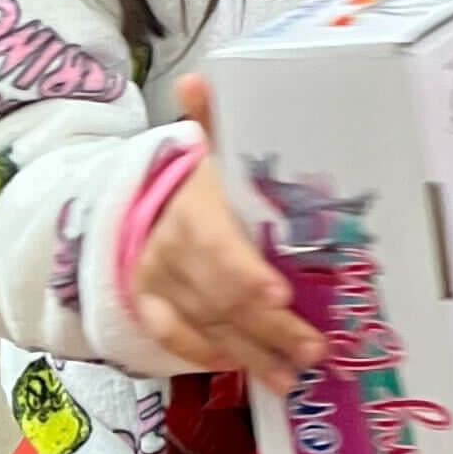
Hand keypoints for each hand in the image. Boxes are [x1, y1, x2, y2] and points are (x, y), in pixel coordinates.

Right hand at [131, 76, 321, 391]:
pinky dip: (207, 357)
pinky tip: (245, 370)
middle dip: (269, 327)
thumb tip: (198, 79)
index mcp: (192, 204)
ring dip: (250, 353)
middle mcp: (168, 247)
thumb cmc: (202, 178)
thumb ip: (214, 116)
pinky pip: (173, 340)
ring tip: (292, 374)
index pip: (216, 248)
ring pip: (204, 326)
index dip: (245, 275)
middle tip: (313, 348)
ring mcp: (155, 281)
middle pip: (220, 297)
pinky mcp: (148, 305)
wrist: (138, 202)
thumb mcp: (212, 145)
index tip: (281, 296)